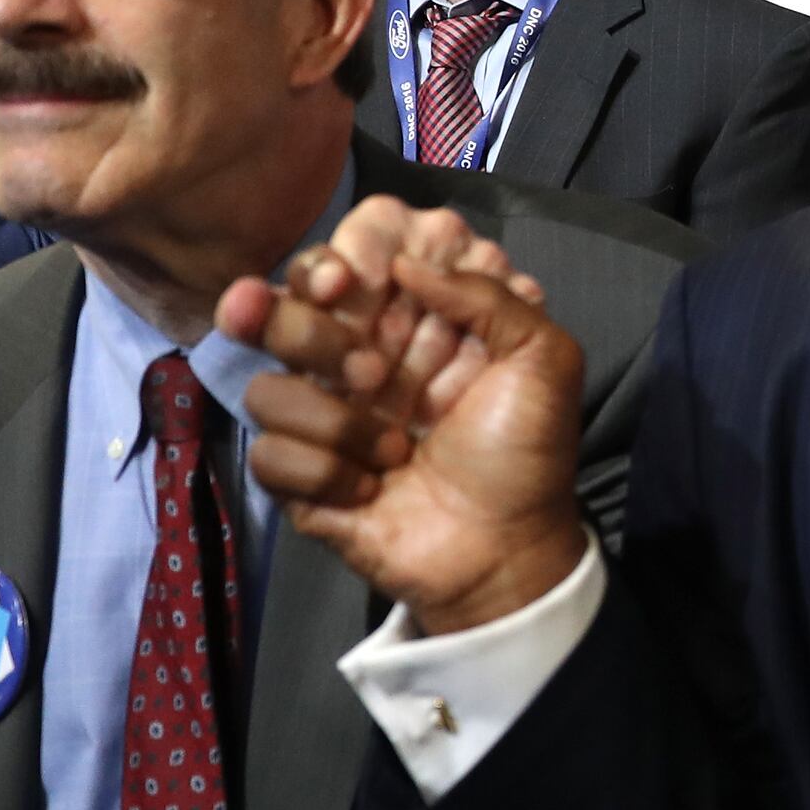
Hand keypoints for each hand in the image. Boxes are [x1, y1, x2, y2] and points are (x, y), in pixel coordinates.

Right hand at [220, 198, 590, 635]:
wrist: (504, 550)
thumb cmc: (525, 453)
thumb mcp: (543, 359)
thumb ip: (487, 295)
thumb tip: (411, 260)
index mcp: (408, 322)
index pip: (342, 259)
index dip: (335, 258)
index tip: (349, 280)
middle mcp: (352, 358)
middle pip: (278, 308)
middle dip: (315, 335)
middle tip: (371, 372)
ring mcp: (319, 415)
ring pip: (266, 387)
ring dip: (339, 423)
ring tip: (398, 449)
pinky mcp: (298, 475)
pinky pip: (269, 454)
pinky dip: (328, 476)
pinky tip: (371, 490)